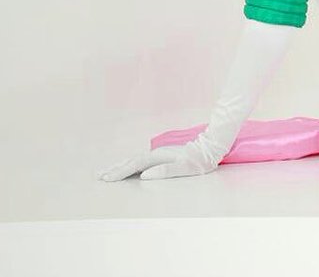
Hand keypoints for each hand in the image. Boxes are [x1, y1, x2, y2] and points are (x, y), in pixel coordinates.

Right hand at [96, 139, 219, 180]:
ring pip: (133, 161)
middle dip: (115, 169)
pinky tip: (126, 169)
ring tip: (105, 172)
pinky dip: (129, 166)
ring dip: (120, 166)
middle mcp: (155, 154)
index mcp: (158, 157)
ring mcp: (157, 155)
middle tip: (99, 176)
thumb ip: (165, 171)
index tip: (107, 179)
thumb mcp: (184, 168)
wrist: (209, 149)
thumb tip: (144, 176)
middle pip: (130, 161)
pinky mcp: (160, 158)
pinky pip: (139, 162)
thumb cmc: (198, 161)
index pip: (135, 165)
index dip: (120, 172)